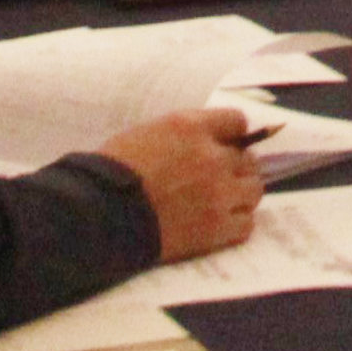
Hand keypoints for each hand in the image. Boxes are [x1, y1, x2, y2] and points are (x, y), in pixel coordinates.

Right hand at [99, 108, 267, 258]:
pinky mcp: (216, 228)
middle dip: (236, 166)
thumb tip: (207, 141)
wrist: (98, 217)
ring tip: (222, 200)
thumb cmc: (111, 174)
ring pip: (253, 190)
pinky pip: (246, 224)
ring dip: (241, 194)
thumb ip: (183, 136)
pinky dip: (236, 223)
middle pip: (248, 158)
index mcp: (191, 128)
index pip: (236, 121)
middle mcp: (212, 158)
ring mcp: (218, 194)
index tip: (227, 144)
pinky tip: (219, 223)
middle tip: (220, 178)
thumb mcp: (146, 135)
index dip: (232, 134)